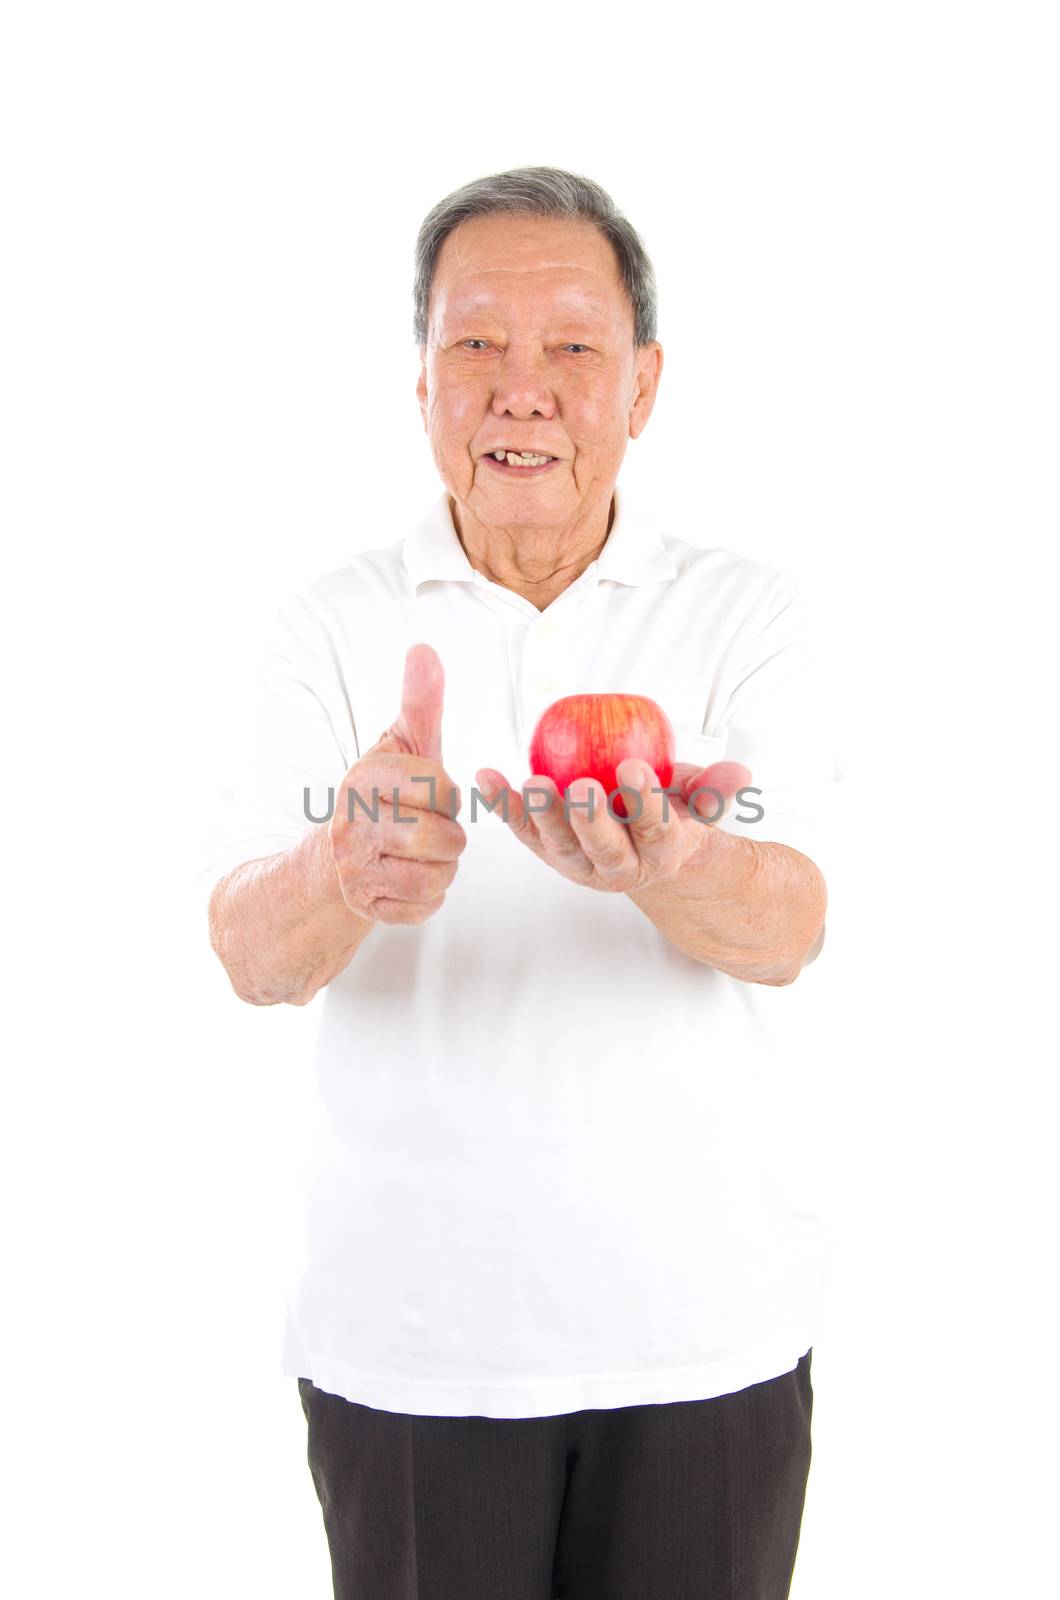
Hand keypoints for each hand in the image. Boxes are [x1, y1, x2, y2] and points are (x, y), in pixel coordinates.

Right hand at [328, 644, 465, 923]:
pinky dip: (428, 898)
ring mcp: (353, 871)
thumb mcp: (402, 746)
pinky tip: (409, 879)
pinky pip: (424, 909)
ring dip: (442, 868)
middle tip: (429, 828)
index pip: (441, 788)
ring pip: (437, 878)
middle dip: (449, 837)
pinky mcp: (364, 908)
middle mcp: (349, 825)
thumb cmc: (383, 793)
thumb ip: (419, 702)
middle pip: (442, 839)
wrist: (334, 856)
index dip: (448, 795)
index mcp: (363, 778)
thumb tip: (424, 649)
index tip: (429, 795)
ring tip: (421, 854)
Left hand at [473, 758, 752, 893]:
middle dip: (590, 819)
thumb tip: (740, 774)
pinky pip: (523, 829)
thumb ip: (713, 788)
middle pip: (601, 846)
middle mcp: (618, 867)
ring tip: (529, 781)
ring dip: (541, 814)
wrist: (643, 849)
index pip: (655, 828)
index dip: (644, 801)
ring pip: (557, 844)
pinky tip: (485, 776)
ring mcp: (578, 863)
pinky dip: (503, 805)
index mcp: (661, 853)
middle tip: (580, 785)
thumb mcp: (697, 801)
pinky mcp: (547, 852)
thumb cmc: (673, 814)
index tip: (633, 769)